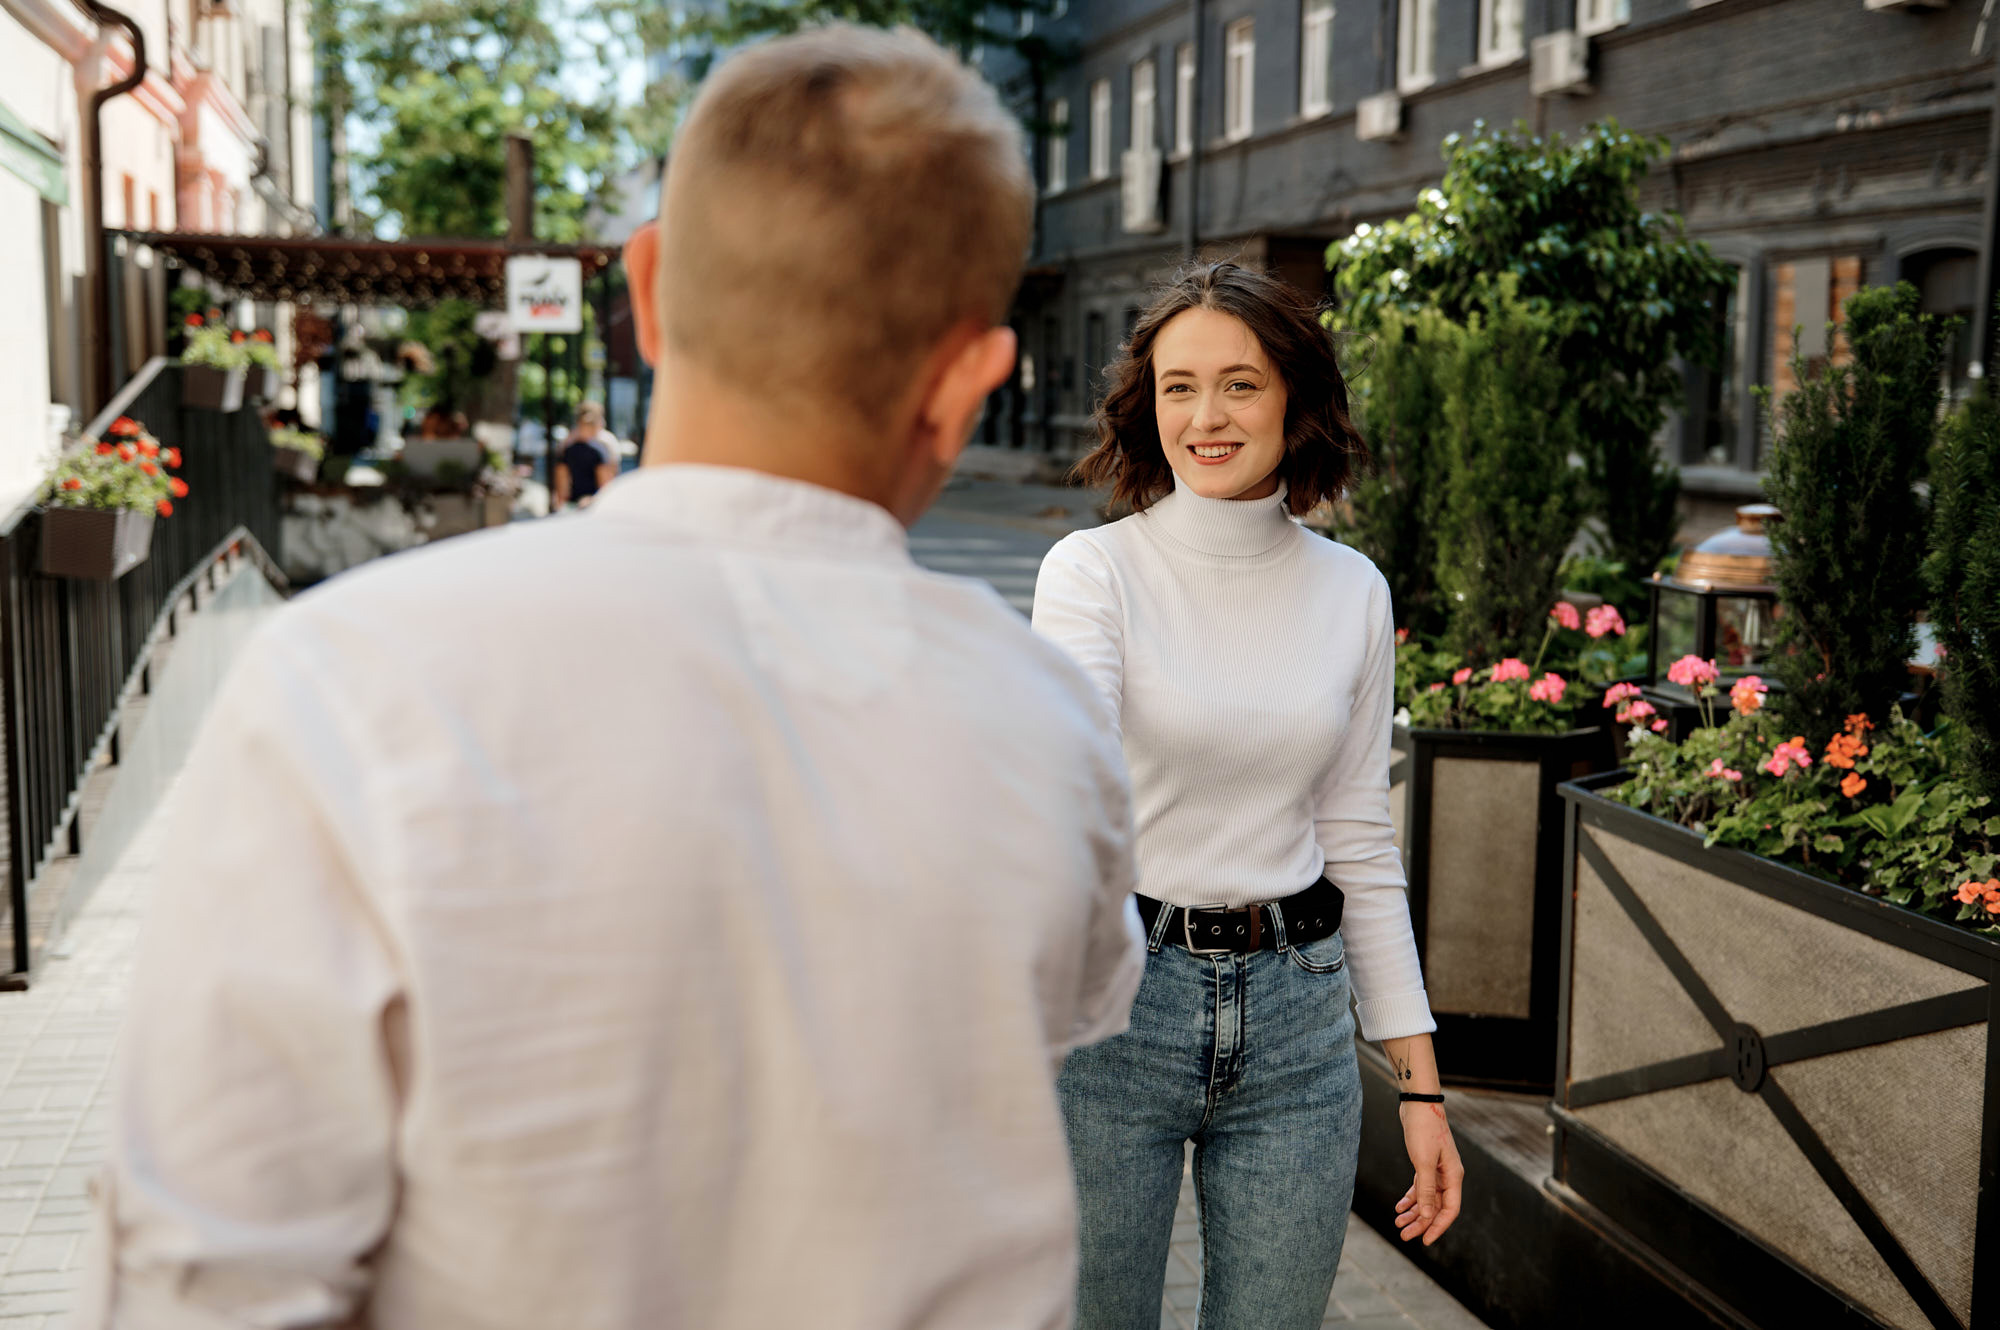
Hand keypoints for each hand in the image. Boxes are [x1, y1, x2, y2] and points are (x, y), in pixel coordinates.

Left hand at [1392, 1099, 1463, 1245]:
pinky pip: (1420, 1187)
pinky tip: (1399, 1207)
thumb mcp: (1423, 1162)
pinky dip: (1410, 1198)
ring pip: (1427, 1199)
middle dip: (1421, 1223)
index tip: (1425, 1240)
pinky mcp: (1426, 1163)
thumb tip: (1425, 1215)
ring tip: (1398, 1224)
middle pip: (1436, 1207)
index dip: (1438, 1227)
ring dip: (1413, 1213)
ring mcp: (1437, 1170)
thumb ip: (1426, 1189)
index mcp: (1453, 1176)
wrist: (1418, 1104)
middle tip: (1404, 1236)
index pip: (1450, 1210)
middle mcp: (1448, 1175)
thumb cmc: (1424, 1130)